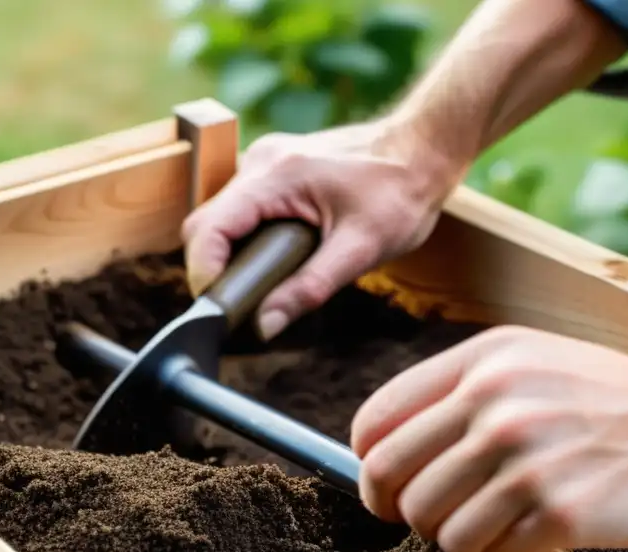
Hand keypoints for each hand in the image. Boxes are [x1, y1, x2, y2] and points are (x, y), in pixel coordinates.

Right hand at [181, 119, 455, 340]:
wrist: (424, 149)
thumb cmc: (400, 192)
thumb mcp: (360, 249)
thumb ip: (309, 288)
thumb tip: (265, 325)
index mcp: (276, 176)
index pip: (208, 228)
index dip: (204, 274)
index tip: (218, 311)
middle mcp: (261, 162)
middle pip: (206, 224)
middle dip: (214, 269)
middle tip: (239, 308)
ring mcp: (265, 161)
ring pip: (221, 216)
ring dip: (231, 254)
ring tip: (260, 286)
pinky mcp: (275, 168)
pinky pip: (242, 208)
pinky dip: (247, 238)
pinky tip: (275, 258)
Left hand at [350, 326, 627, 551]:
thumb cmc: (606, 400)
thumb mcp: (529, 361)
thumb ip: (456, 391)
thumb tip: (380, 447)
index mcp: (481, 362)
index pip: (375, 423)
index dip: (367, 465)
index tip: (383, 485)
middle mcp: (496, 405)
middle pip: (390, 481)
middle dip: (398, 510)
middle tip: (423, 519)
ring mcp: (526, 459)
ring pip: (435, 528)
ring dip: (456, 537)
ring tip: (494, 521)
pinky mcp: (557, 511)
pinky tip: (534, 532)